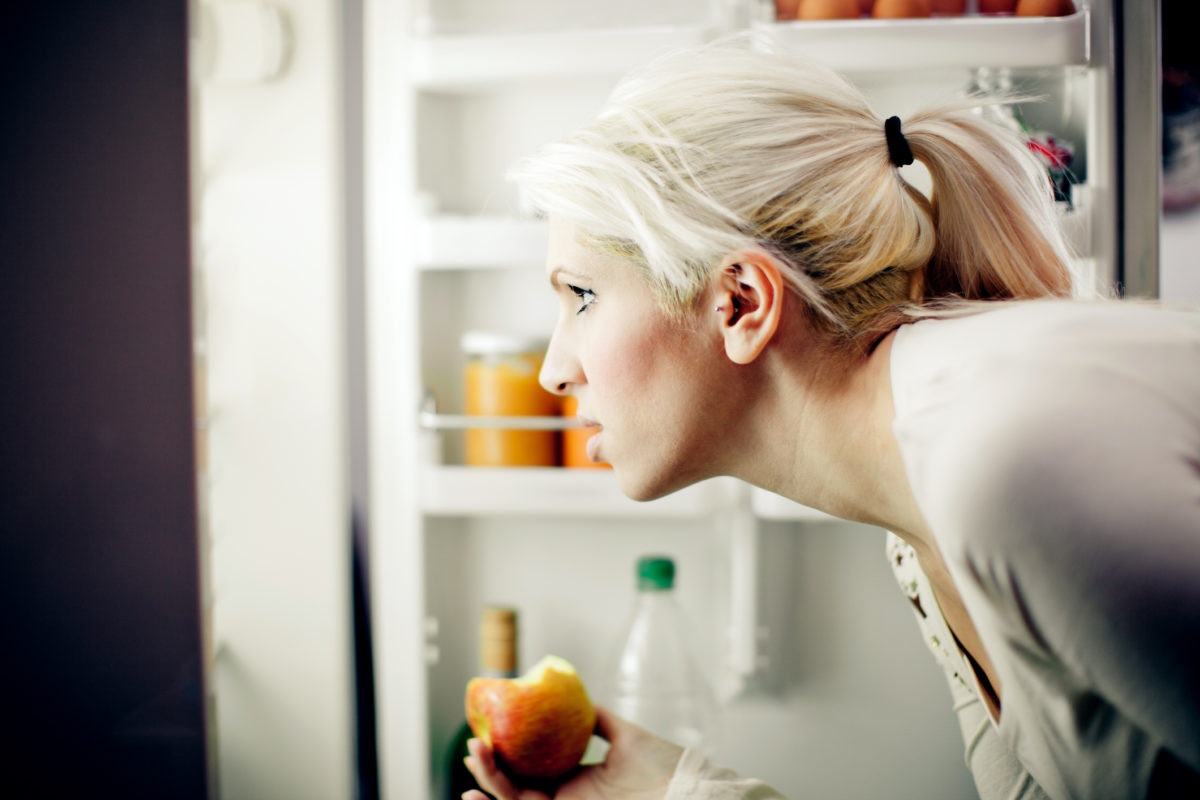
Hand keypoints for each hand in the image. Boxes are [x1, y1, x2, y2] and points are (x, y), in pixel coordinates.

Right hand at [462, 706, 683, 799]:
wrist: (685, 791)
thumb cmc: (665, 768)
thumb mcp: (627, 737)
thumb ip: (601, 721)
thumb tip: (580, 698)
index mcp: (577, 780)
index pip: (532, 770)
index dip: (507, 757)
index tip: (488, 735)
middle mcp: (567, 798)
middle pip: (515, 785)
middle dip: (489, 769)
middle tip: (472, 745)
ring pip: (513, 799)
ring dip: (488, 780)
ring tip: (472, 757)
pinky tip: (474, 796)